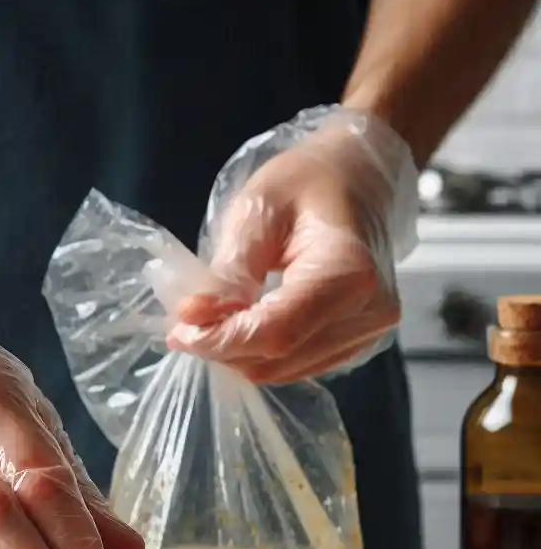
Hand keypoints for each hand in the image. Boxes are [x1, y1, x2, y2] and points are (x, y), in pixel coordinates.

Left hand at [169, 107, 417, 383]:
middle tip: (188, 323)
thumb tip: (192, 321)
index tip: (180, 331)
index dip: (220, 341)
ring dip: (238, 354)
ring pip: (282, 371)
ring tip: (213, 320)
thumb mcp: (256, 212)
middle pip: (276, 359)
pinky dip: (261, 353)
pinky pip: (296, 366)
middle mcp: (368, 312)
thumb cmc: (308, 181)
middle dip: (223, 348)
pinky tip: (244, 324)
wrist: (361, 176)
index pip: (274, 333)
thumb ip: (227, 272)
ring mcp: (368, 332)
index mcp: (349, 272)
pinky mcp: (358, 343)